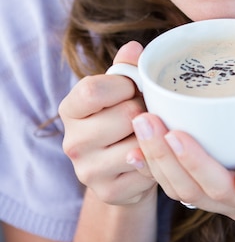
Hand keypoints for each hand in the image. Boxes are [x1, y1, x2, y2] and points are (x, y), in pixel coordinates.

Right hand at [59, 41, 156, 204]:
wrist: (127, 170)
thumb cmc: (124, 120)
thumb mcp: (122, 92)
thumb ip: (126, 69)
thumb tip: (135, 48)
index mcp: (70, 109)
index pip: (93, 90)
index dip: (124, 86)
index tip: (134, 89)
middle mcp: (72, 141)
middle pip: (124, 116)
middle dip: (145, 112)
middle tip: (149, 115)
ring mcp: (87, 171)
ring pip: (137, 145)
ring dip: (153, 139)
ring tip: (151, 135)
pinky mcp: (108, 193)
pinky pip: (146, 171)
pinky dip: (157, 164)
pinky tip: (153, 159)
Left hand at [132, 107, 234, 220]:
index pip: (220, 186)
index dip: (194, 163)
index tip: (175, 132)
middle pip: (191, 189)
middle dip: (164, 156)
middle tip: (145, 119)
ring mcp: (220, 198)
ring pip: (178, 189)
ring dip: (154, 160)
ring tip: (140, 124)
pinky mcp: (207, 185)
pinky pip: (176, 183)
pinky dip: (153, 167)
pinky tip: (135, 149)